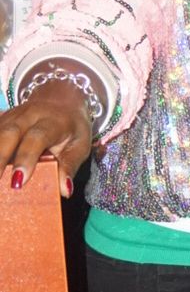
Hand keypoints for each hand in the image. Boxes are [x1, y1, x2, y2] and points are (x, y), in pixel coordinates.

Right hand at [0, 81, 93, 195]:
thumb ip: (70, 166)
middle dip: (0, 157)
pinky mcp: (2, 119)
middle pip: (9, 133)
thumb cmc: (72, 128)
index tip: (19, 181)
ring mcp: (13, 115)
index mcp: (53, 122)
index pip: (37, 138)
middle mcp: (30, 115)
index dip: (26, 158)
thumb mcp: (80, 145)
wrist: (62, 100)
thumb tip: (65, 190)